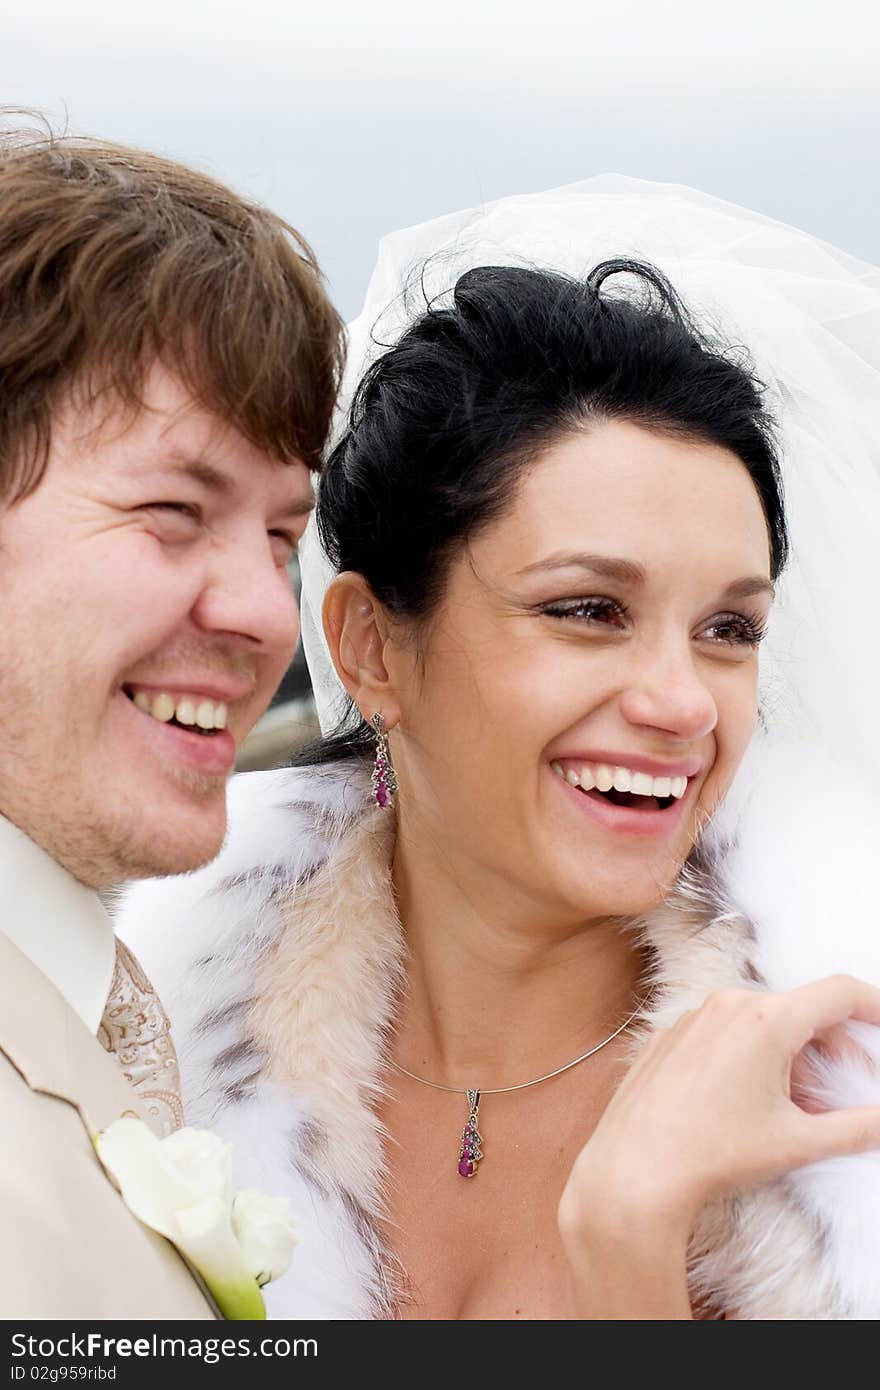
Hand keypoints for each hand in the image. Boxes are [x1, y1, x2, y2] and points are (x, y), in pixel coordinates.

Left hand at [557, 975, 879, 1317]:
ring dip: (790, 1056)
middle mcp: (729, 1004)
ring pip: (761, 1022)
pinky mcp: (669, 1035)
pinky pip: (723, 1032)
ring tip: (795, 1107)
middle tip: (845, 1091)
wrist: (635, 1170)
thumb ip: (856, 1128)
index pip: (839, 992)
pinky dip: (749, 1056)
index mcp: (767, 1019)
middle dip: (831, 1047)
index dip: (874, 1006)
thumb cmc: (713, 1154)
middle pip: (801, 1011)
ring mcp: (694, 1016)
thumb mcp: (798, 1142)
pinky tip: (749, 1102)